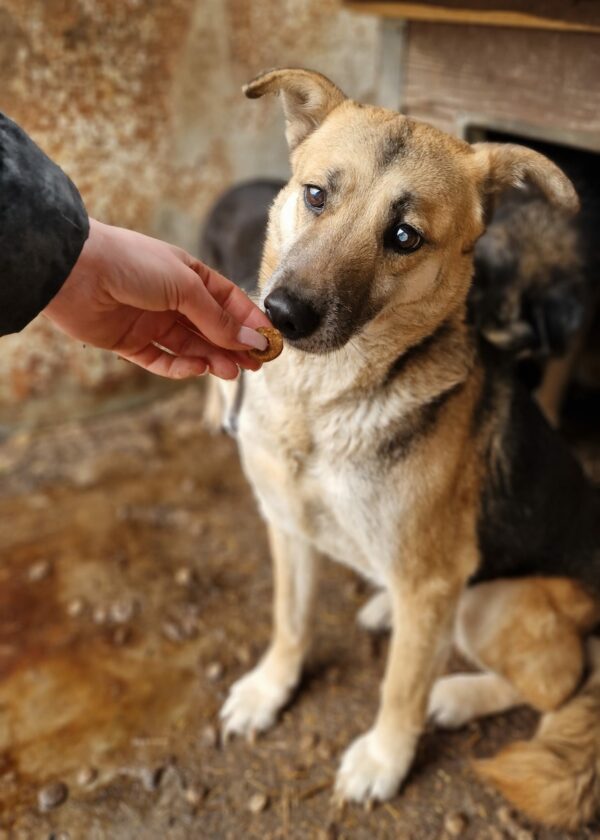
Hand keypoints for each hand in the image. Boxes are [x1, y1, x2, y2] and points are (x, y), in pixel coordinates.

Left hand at [43, 218, 270, 379]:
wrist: (75, 270)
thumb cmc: (131, 263)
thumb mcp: (185, 286)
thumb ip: (217, 318)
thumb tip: (250, 341)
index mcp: (187, 275)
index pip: (228, 301)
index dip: (249, 322)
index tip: (269, 342)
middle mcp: (170, 299)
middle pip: (212, 328)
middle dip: (235, 346)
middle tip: (255, 365)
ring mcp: (150, 321)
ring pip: (191, 346)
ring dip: (213, 359)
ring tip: (231, 371)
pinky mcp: (129, 342)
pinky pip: (161, 360)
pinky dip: (181, 367)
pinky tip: (198, 368)